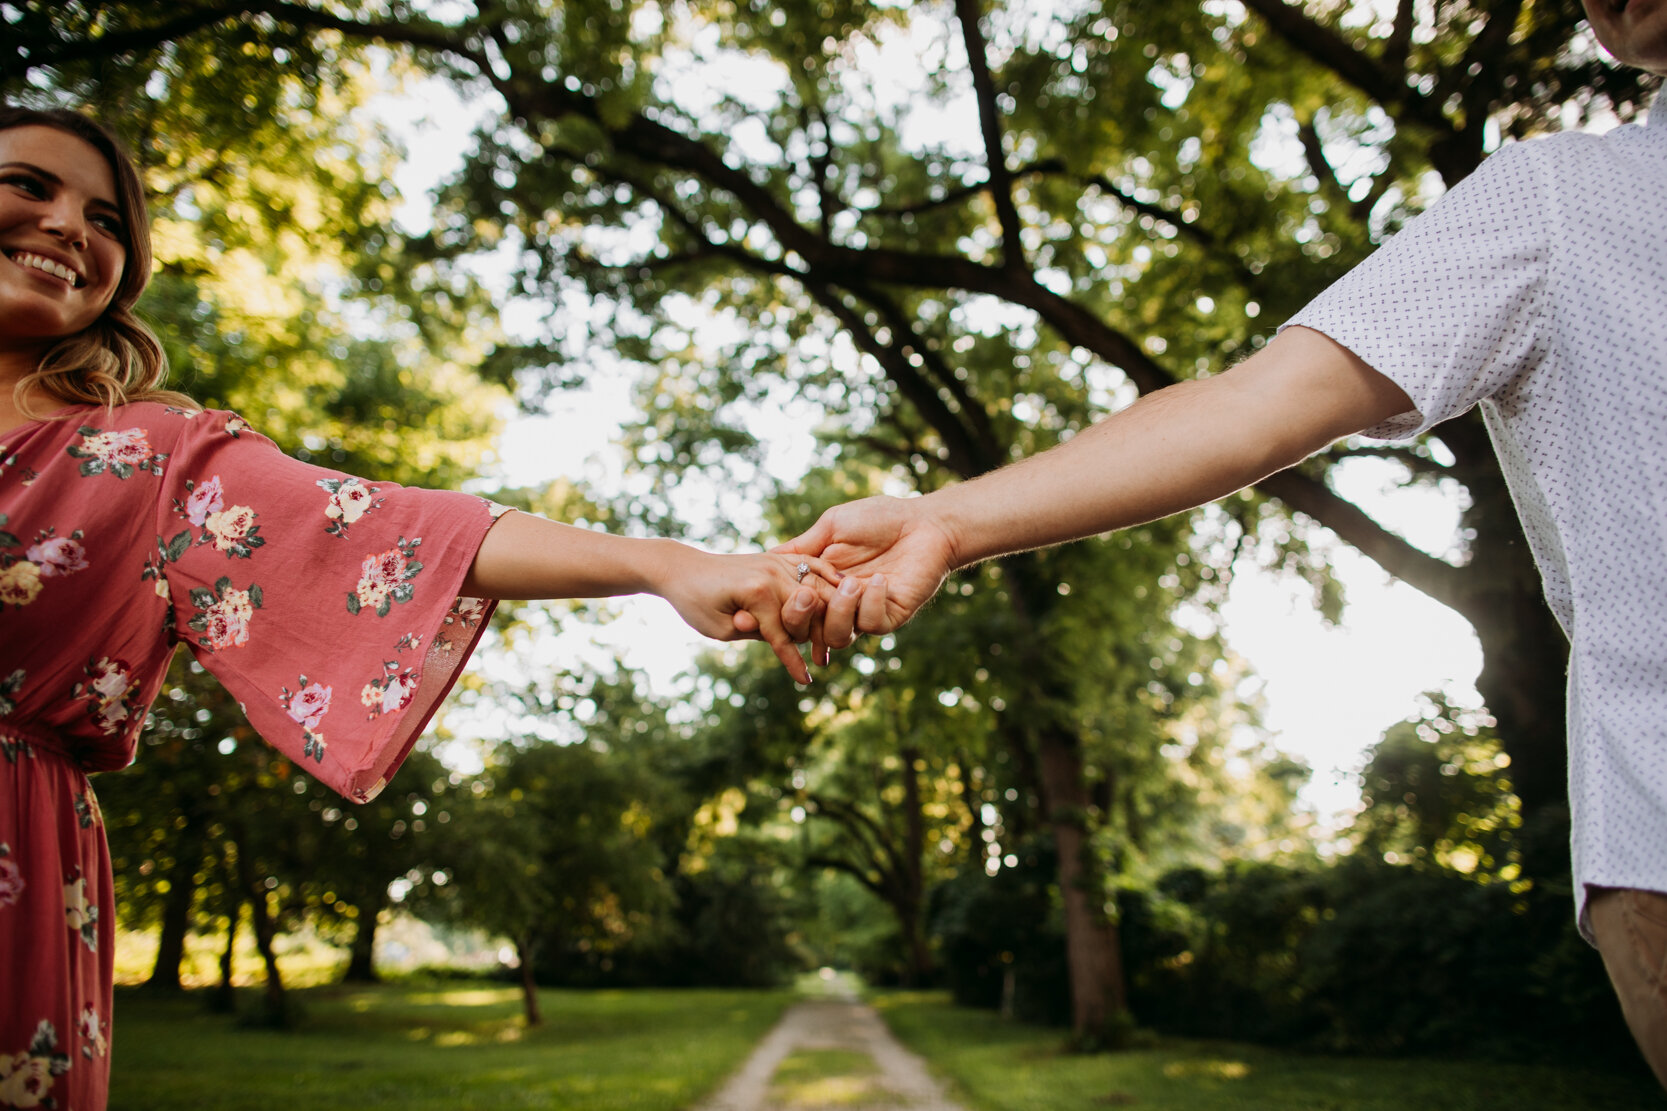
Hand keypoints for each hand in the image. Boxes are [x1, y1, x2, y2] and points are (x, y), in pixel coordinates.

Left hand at [658, 549, 839, 683]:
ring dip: (830, 611)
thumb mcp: (721, 628)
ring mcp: (777, 561)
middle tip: (825, 659)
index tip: (804, 682)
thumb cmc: (695, 602)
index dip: (793, 662)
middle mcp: (773, 572)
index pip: (784, 634)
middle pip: (812, 608)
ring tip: (836, 635)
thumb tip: (785, 638)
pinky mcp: (777, 557)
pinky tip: (843, 591)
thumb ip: (757, 632)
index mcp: (758, 591)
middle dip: (820, 635)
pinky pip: (812, 564)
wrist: (682, 568)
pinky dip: (829, 577)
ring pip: (818, 587)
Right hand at [769, 495, 956, 658]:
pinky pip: (871, 624)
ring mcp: (863, 612)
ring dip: (840, 612)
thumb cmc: (879, 518)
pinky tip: (881, 580)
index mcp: (820, 583)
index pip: (791, 606)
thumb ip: (802, 546)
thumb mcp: (831, 526)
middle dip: (801, 617)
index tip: (769, 597)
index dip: (779, 607)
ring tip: (851, 583)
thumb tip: (765, 558)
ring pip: (838, 636)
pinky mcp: (890, 616)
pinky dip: (871, 603)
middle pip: (807, 631)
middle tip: (808, 595)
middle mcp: (838, 603)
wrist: (924, 522)